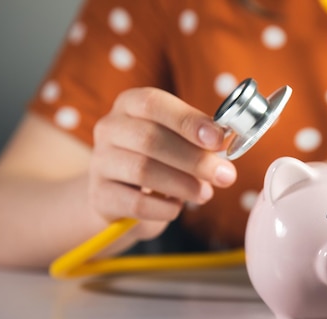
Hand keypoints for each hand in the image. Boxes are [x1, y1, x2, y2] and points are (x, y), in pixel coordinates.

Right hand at [89, 87, 237, 240]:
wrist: (119, 196)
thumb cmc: (158, 160)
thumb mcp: (177, 141)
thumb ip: (200, 139)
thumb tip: (226, 143)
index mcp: (130, 104)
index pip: (154, 103)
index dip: (188, 121)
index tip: (219, 140)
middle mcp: (109, 128)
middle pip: (150, 139)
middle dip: (194, 159)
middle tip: (225, 176)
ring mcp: (100, 162)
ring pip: (143, 171)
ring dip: (183, 184)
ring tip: (205, 194)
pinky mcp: (99, 195)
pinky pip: (136, 203)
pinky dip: (164, 208)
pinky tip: (176, 207)